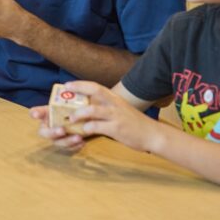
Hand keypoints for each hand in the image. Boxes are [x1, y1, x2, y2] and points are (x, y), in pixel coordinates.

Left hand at [30, 81, 160, 151]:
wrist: (153, 135)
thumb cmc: (134, 123)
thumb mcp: (120, 110)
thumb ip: (106, 108)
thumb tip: (87, 108)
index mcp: (114, 99)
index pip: (96, 86)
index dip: (80, 84)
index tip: (67, 84)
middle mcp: (115, 104)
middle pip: (95, 91)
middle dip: (78, 89)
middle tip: (66, 92)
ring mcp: (116, 116)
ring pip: (93, 110)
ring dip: (79, 114)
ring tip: (71, 118)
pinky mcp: (117, 129)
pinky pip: (98, 127)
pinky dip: (88, 129)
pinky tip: (84, 132)